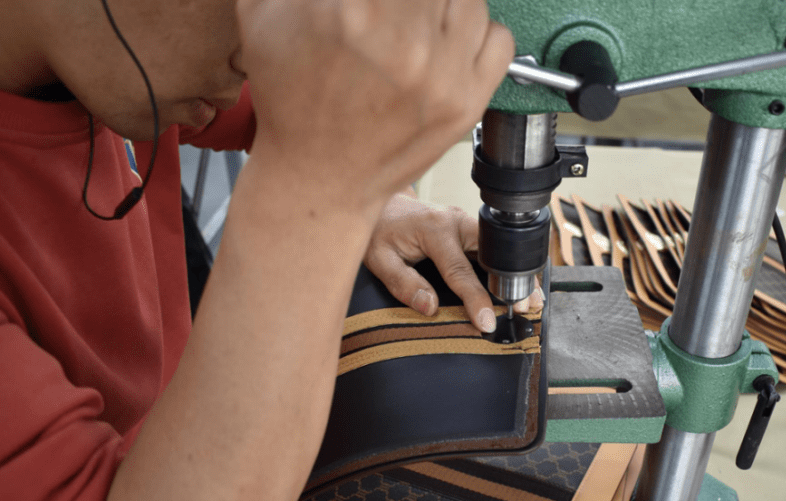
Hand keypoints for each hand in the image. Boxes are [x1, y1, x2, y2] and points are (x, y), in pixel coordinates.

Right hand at [236, 0, 513, 219]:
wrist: (317, 177)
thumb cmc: (289, 95)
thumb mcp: (264, 10)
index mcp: (354, 7)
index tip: (379, 3)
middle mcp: (405, 40)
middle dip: (416, 1)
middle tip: (400, 14)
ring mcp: (442, 74)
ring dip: (446, 5)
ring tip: (418, 25)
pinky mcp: (466, 103)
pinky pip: (499, 38)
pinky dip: (479, 33)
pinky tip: (447, 47)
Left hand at [364, 192, 543, 332]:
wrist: (385, 205)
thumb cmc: (380, 232)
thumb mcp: (379, 259)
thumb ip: (402, 283)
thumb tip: (429, 307)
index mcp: (434, 229)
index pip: (460, 271)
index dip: (476, 299)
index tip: (487, 322)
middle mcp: (457, 222)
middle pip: (495, 254)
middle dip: (512, 282)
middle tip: (524, 308)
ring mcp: (468, 223)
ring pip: (501, 250)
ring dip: (517, 275)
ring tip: (532, 301)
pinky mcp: (472, 229)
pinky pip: (496, 249)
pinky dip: (510, 268)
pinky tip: (522, 286)